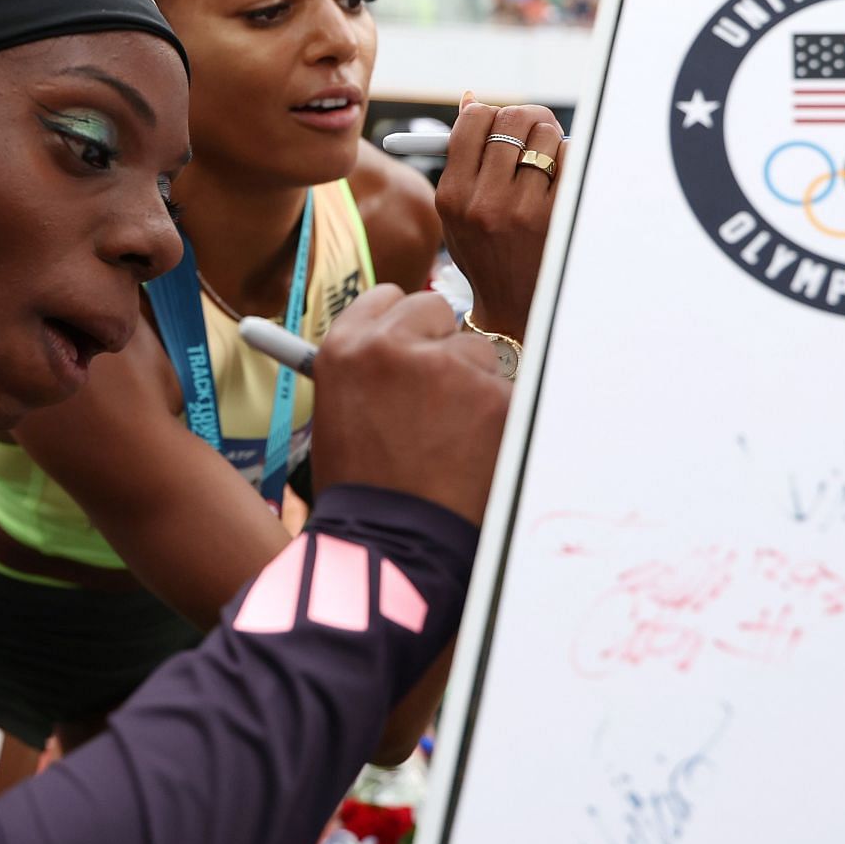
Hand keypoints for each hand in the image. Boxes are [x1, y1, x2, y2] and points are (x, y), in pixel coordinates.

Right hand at [311, 286, 511, 525]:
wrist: (391, 545)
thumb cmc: (361, 491)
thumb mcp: (338, 415)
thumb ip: (366, 370)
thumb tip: (389, 340)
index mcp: (345, 348)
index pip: (388, 298)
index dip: (403, 326)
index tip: (411, 346)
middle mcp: (392, 346)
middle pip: (437, 310)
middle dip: (441, 345)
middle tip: (436, 396)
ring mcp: (447, 368)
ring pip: (477, 354)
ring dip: (471, 387)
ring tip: (448, 443)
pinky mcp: (493, 397)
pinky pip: (506, 393)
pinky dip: (497, 421)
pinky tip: (473, 456)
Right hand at [435, 92, 563, 341]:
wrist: (515, 308)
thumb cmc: (486, 252)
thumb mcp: (458, 212)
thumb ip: (461, 159)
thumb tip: (472, 99)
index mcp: (453, 197)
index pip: (473, 121)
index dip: (488, 113)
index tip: (497, 124)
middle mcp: (485, 202)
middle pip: (512, 119)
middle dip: (525, 119)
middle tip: (530, 133)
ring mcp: (524, 211)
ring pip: (546, 135)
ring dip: (550, 141)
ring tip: (545, 164)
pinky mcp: (559, 217)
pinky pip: (572, 158)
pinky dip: (570, 160)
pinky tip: (560, 180)